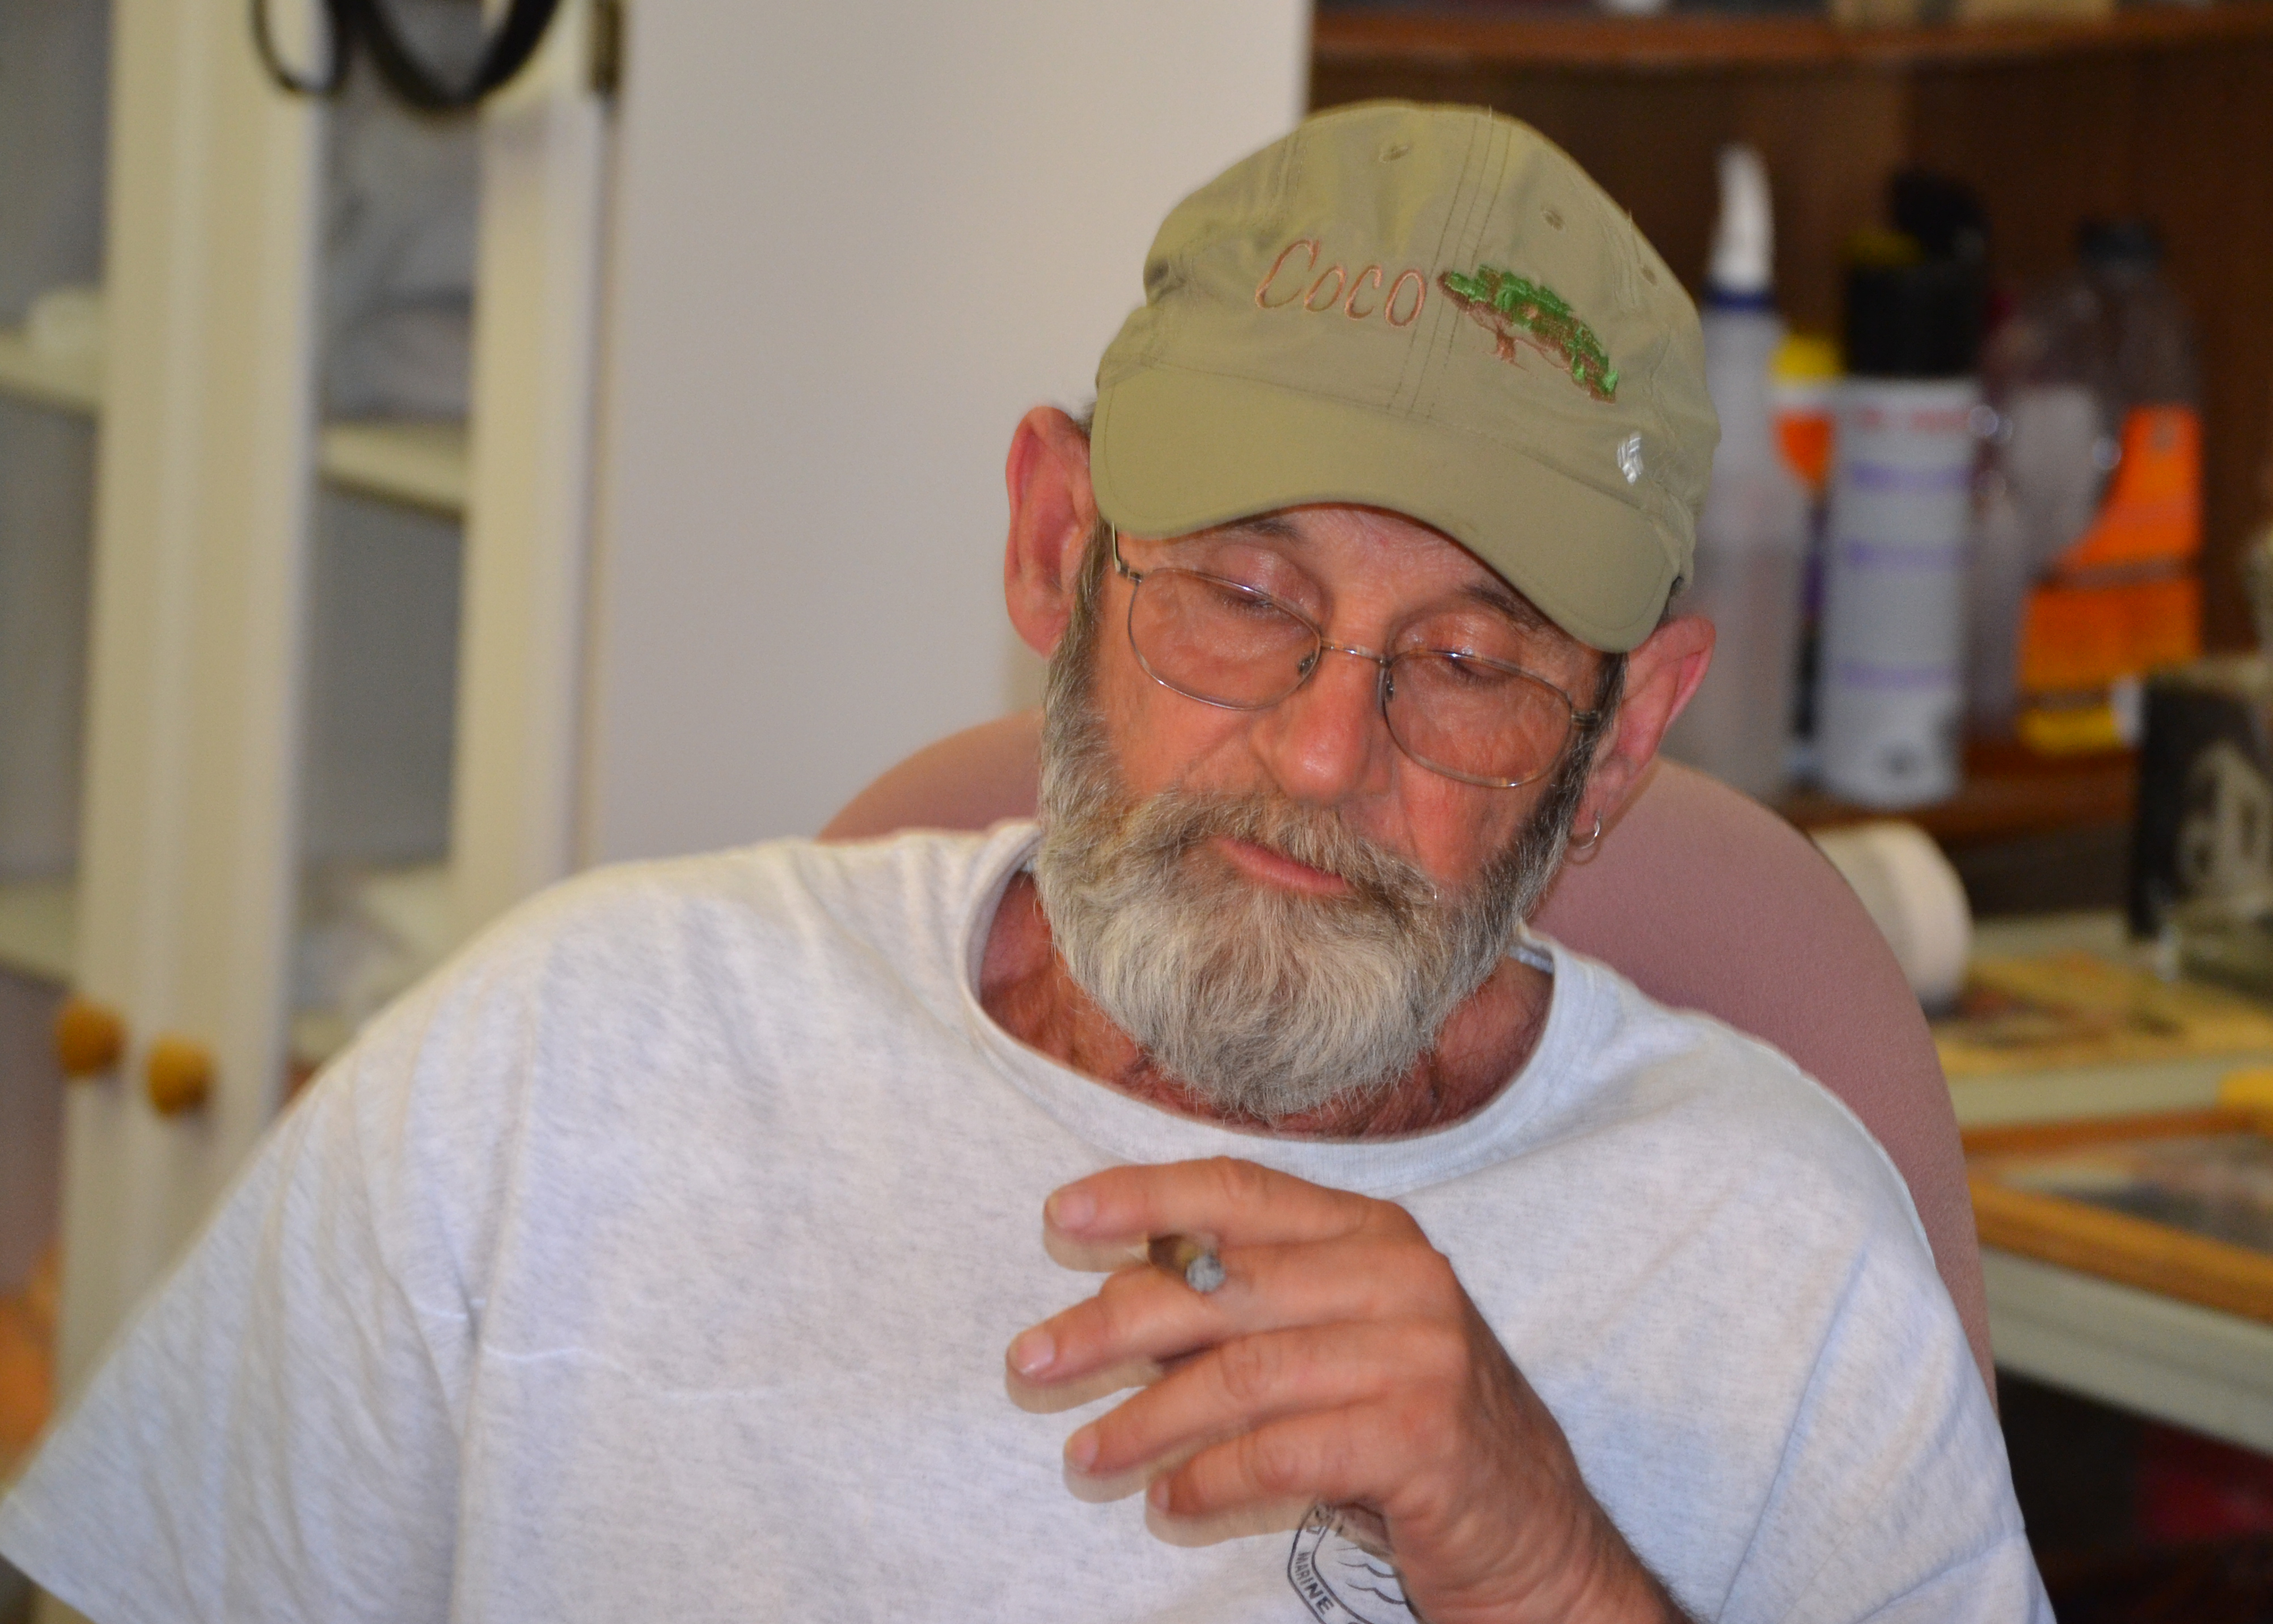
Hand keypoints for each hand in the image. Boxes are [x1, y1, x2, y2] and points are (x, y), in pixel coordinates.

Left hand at [1005, 1157, 1689, 1623]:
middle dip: (1112, 1323)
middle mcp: (1402, 1276)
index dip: (1145, 1195)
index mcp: (1374, 1231)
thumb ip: (1251, 1306)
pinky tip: (1170, 1499)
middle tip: (1031, 1361)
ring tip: (1087, 1455)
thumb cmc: (1410, 1428)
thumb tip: (1115, 1300)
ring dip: (1147, 1419)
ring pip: (1243, 1374)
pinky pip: (1282, 1451)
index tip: (1062, 1215)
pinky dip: (1210, 1478)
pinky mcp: (1425, 1438)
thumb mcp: (1337, 1341)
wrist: (1534, 1534)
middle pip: (1224, 1285)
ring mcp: (1421, 1354)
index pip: (1240, 1189)